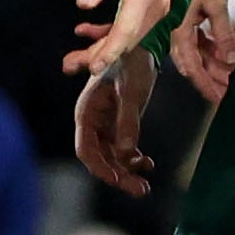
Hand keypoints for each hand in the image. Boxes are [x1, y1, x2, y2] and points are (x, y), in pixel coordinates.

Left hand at [65, 0, 180, 79]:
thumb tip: (84, 4)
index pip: (126, 30)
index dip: (108, 51)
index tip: (92, 67)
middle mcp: (156, 3)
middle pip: (127, 39)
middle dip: (99, 56)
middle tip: (69, 66)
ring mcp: (157, 3)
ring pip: (130, 35)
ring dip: (104, 48)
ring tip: (74, 59)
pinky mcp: (152, 0)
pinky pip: (132, 24)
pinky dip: (112, 33)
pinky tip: (88, 34)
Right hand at [74, 46, 155, 193]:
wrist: (142, 44)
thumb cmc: (132, 63)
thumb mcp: (132, 92)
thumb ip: (128, 122)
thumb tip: (127, 154)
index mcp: (87, 112)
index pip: (86, 150)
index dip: (101, 170)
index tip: (120, 182)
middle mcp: (92, 121)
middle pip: (99, 158)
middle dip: (118, 176)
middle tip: (141, 190)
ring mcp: (105, 123)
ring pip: (111, 157)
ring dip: (126, 172)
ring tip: (146, 185)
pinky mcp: (117, 123)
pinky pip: (121, 149)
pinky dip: (133, 159)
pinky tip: (148, 163)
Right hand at [167, 0, 234, 103]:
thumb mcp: (215, 2)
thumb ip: (223, 33)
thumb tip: (232, 60)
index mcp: (179, 31)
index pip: (192, 67)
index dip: (205, 85)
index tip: (218, 99)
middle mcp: (173, 31)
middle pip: (191, 63)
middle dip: (209, 78)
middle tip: (226, 92)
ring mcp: (175, 23)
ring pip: (193, 52)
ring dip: (210, 64)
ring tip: (228, 75)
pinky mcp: (180, 14)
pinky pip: (193, 38)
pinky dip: (207, 48)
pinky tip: (220, 52)